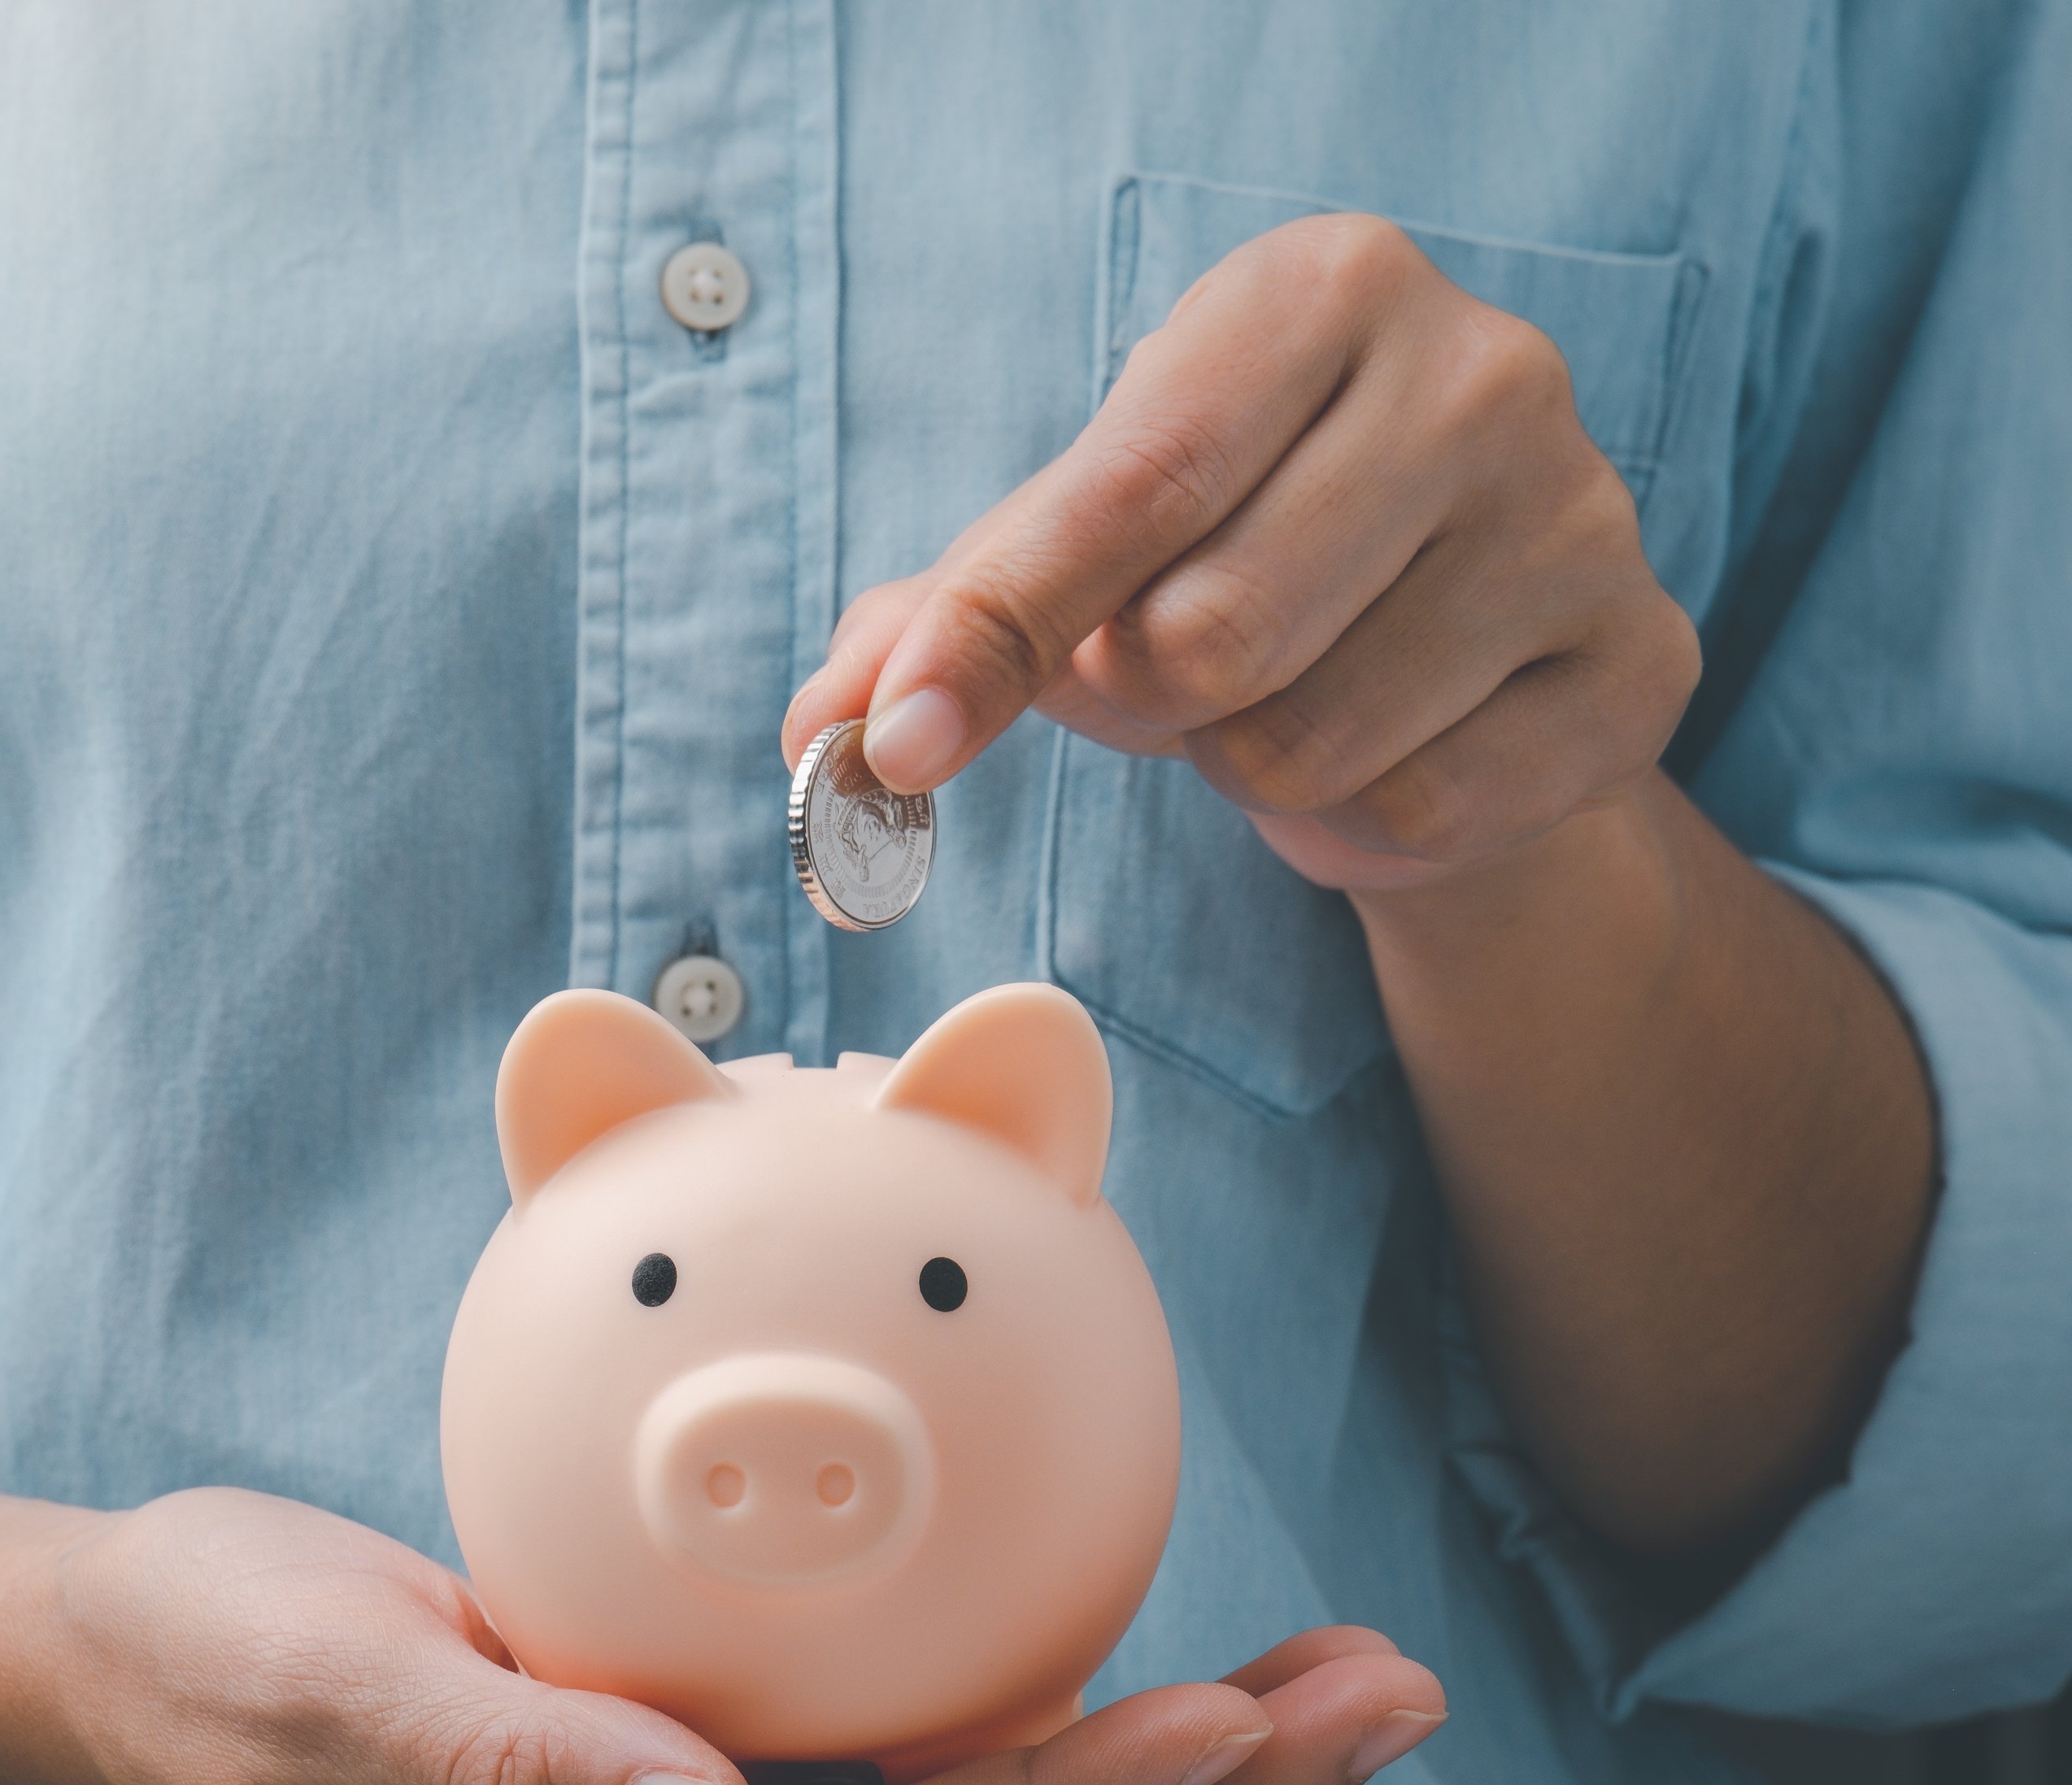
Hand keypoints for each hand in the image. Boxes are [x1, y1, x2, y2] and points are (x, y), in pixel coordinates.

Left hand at [781, 211, 1700, 892]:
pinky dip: (1359, 818)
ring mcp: (1585, 515)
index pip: (1126, 487)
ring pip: (1307, 744)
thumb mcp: (1079, 553)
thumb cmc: (1235, 557)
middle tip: (1171, 675)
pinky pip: (1419, 809)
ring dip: (1249, 765)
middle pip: (1210, 637)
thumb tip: (818, 735)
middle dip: (1143, 702)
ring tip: (1291, 694)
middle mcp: (1480, 372)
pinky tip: (1391, 740)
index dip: (994, 632)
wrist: (1462, 640)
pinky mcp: (1641, 662)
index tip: (894, 747)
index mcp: (1322, 290)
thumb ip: (939, 623)